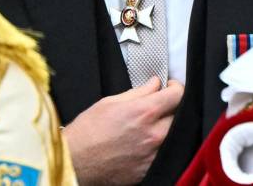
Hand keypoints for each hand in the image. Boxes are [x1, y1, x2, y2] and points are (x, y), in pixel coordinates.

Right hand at [63, 77, 183, 184]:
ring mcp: (153, 154)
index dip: (175, 87)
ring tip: (150, 125)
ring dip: (166, 127)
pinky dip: (158, 145)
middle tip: (159, 106)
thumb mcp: (110, 102)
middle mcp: (154, 134)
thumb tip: (155, 83)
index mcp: (145, 112)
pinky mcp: (149, 169)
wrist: (74, 163)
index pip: (178, 95)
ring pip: (173, 135)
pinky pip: (163, 153)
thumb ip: (139, 91)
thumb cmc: (87, 131)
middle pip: (179, 115)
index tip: (170, 87)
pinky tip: (144, 142)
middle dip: (171, 108)